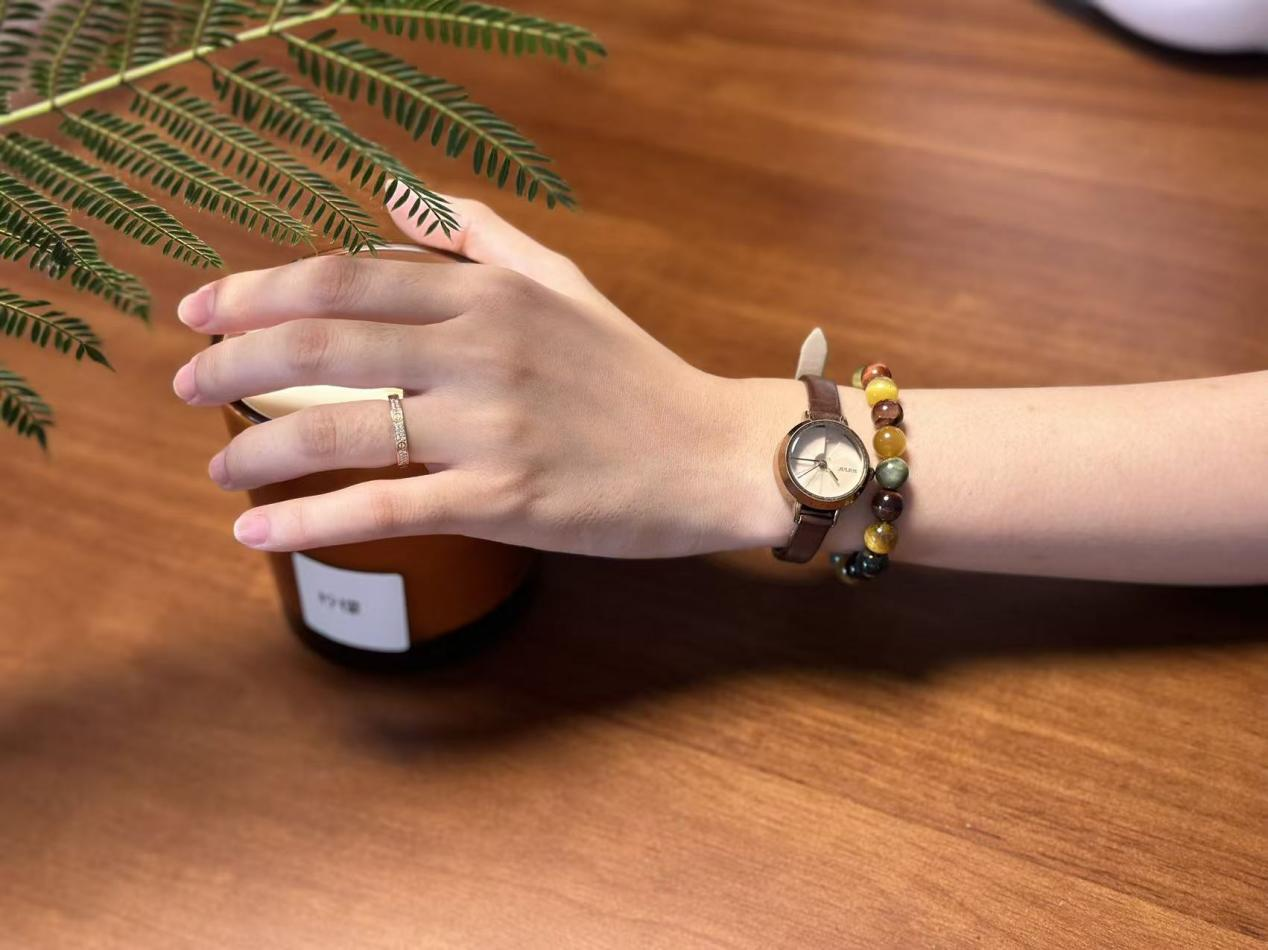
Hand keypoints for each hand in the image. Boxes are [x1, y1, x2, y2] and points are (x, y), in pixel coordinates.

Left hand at [172, 196, 813, 556]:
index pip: (347, 276)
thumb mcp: (565, 284)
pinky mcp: (504, 502)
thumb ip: (481, 236)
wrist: (715, 454)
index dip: (260, 289)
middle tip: (185, 386)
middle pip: (324, 344)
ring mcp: (490, 428)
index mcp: (490, 294)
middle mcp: (481, 351)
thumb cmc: (636, 374)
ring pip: (341, 429)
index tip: (203, 309)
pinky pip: (387, 508)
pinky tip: (256, 533)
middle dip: (234, 362)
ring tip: (217, 464)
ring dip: (259, 445)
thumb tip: (395, 198)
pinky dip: (311, 521)